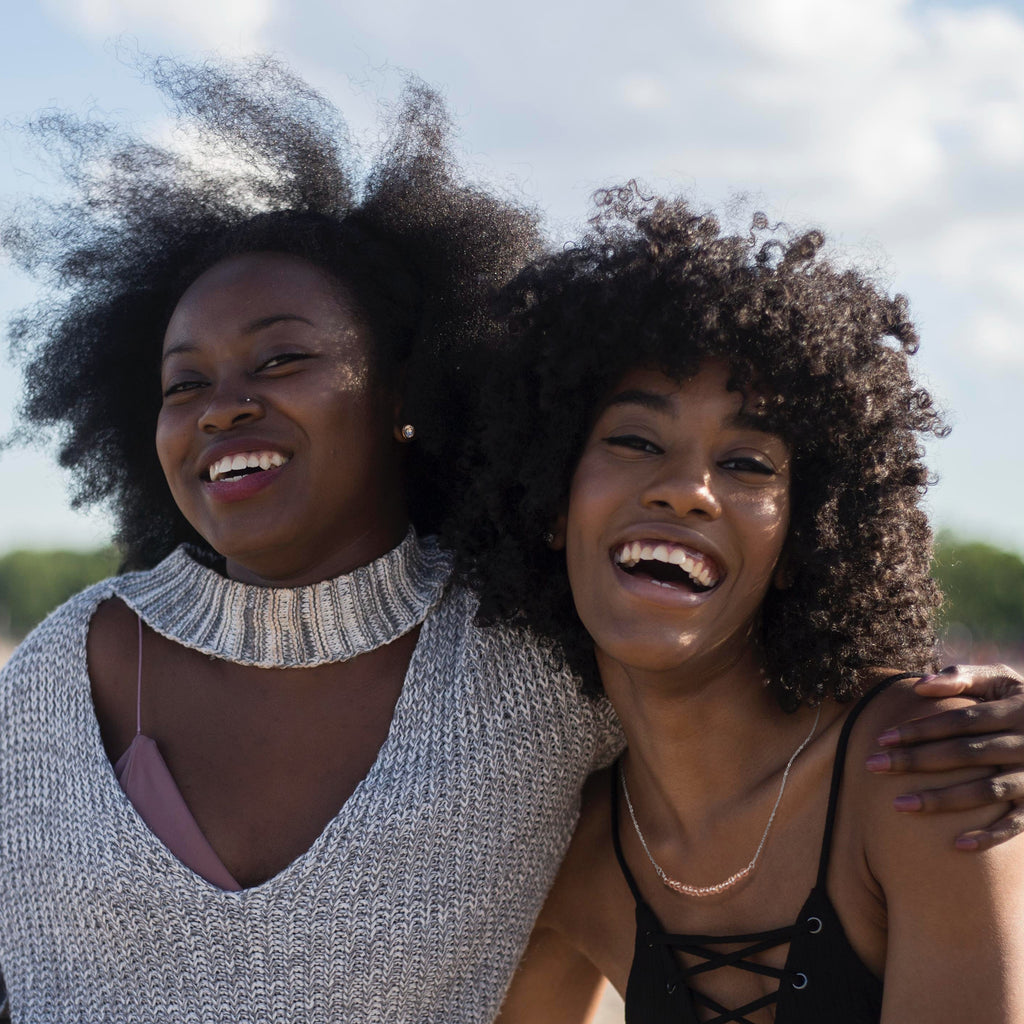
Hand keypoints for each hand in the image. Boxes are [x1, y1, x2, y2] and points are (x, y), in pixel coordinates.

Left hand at [865, 664, 1023, 850]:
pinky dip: (990, 836)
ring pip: (985, 790)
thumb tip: (918, 686)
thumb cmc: (1019, 700)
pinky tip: (956, 845)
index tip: (882, 739)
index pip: (960, 721)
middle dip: (916, 761)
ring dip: (942, 800)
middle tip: (872, 765)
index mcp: (1015, 710)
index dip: (921, 729)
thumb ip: (961, 678)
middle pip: (964, 754)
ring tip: (898, 804)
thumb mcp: (1000, 680)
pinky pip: (1017, 824)